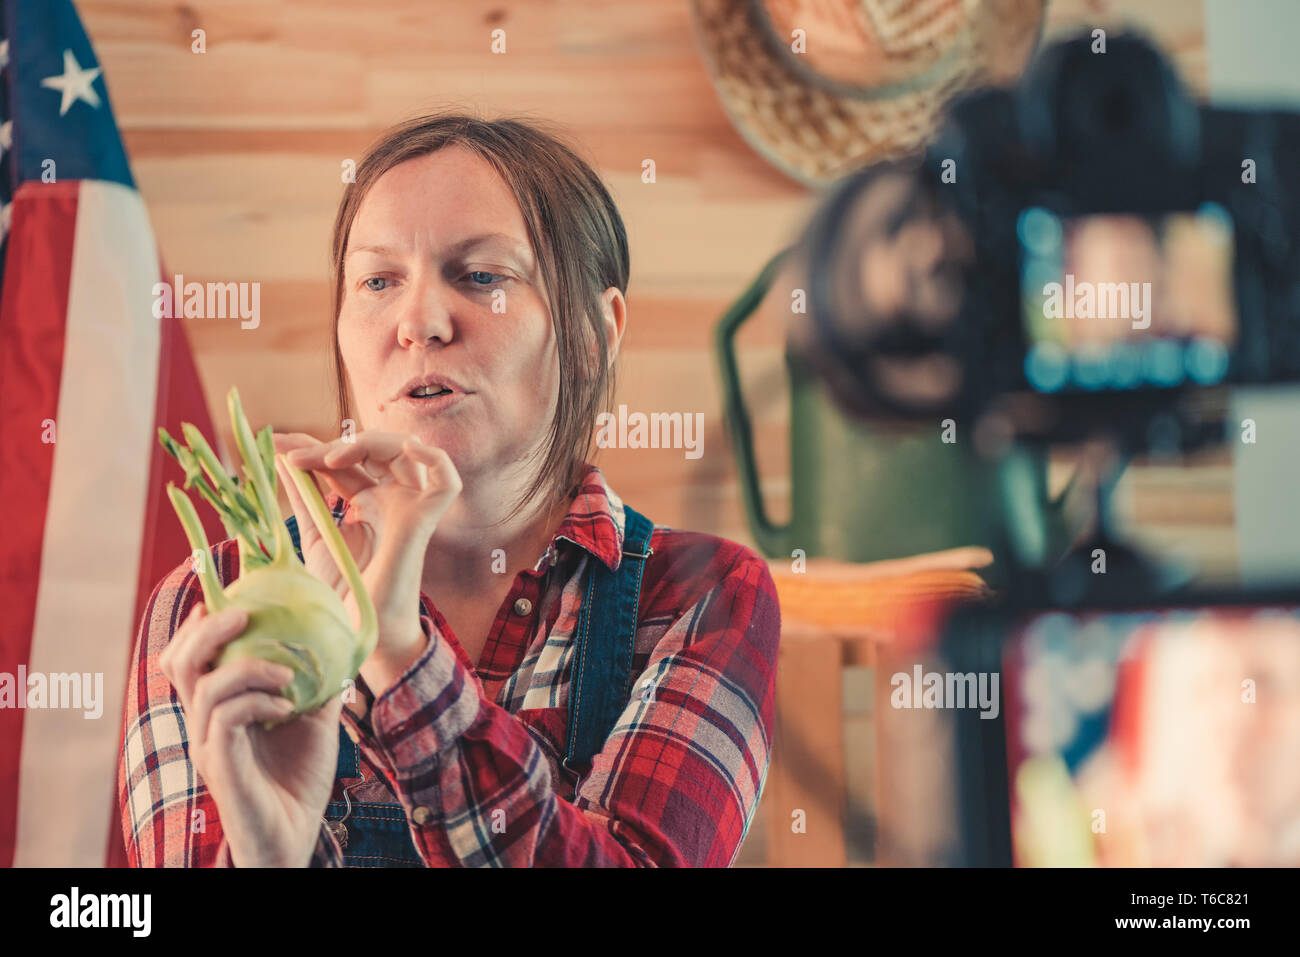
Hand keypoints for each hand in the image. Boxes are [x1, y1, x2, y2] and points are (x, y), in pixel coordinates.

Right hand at [159, 603, 343, 866]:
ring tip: (287, 673)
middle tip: (245, 613)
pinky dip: (257, 701)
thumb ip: (316, 684)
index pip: (187, 658)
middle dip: (206, 630)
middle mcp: (202, 723)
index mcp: (217, 708)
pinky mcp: (219, 765)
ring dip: (248, 667)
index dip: (197, 625)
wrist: (297, 833)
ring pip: (204, 686)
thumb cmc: (300, 778)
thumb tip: (339, 643)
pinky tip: (286, 706)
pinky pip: (226, 718)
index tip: (229, 598)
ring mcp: (207, 744)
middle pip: (179, 662)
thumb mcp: (314, 720)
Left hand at [272, 430, 461, 695]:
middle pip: (374, 451)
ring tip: (332, 457)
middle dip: (334, 447)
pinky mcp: (423, 521)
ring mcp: (410, 508)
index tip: (277, 446)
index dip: (315, 450)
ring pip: (407, 451)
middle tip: (296, 456)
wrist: (355, 629)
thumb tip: (281, 456)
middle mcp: (392, 501)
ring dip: (371, 443)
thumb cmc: (340, 591)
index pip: (347, 461)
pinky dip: (435, 457)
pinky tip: (408, 447)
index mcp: (368, 503)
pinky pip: (446, 480)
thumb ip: (303, 494)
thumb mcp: (314, 533)